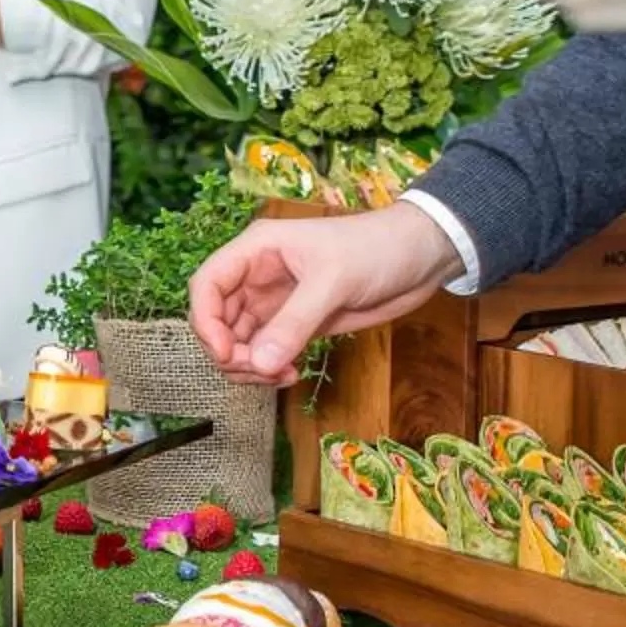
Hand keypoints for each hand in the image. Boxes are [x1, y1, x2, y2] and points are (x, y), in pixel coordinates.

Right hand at [189, 205, 466, 384]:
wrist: (420, 257)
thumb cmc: (375, 250)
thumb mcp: (333, 282)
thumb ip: (295, 322)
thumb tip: (260, 363)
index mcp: (256, 251)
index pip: (208, 284)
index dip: (205, 321)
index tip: (226, 353)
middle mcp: (258, 277)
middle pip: (218, 320)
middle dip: (230, 352)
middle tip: (261, 371)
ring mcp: (275, 304)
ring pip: (239, 342)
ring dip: (249, 366)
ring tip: (281, 376)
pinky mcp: (296, 325)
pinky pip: (265, 353)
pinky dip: (269, 369)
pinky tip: (291, 375)